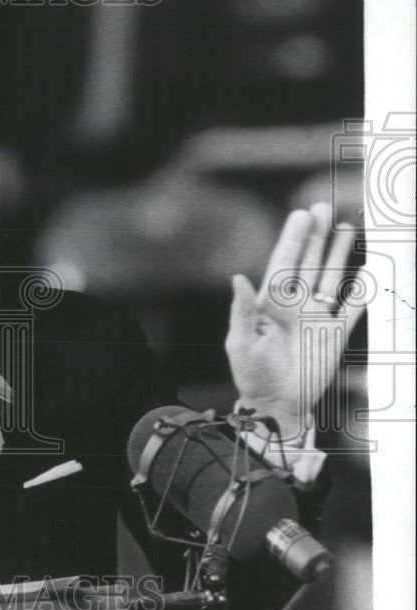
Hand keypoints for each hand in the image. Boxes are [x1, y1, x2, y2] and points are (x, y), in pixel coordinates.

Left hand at [225, 203, 364, 438]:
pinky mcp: (334, 334)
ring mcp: (316, 317)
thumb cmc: (251, 374)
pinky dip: (362, 291)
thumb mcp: (240, 342)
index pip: (283, 263)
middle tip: (323, 206)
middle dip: (316, 235)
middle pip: (309, 262)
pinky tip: (371, 271)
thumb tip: (238, 278)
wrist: (276, 404)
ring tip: (347, 227)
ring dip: (339, 253)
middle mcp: (295, 304)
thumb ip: (242, 310)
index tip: (301, 214)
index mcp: (270, 303)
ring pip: (332, 277)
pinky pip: (352, 308)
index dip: (293, 239)